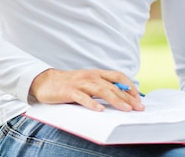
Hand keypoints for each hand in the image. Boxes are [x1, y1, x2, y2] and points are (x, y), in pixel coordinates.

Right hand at [29, 68, 144, 111]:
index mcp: (97, 73)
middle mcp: (91, 76)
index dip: (129, 86)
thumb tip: (120, 97)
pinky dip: (92, 103)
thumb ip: (102, 87)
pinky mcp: (70, 91)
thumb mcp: (88, 82)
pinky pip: (83, 97)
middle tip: (138, 108)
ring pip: (101, 90)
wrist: (46, 81)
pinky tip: (100, 110)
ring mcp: (81, 83)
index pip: (118, 77)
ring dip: (115, 100)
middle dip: (128, 97)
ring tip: (126, 109)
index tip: (138, 97)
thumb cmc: (69, 84)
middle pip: (113, 86)